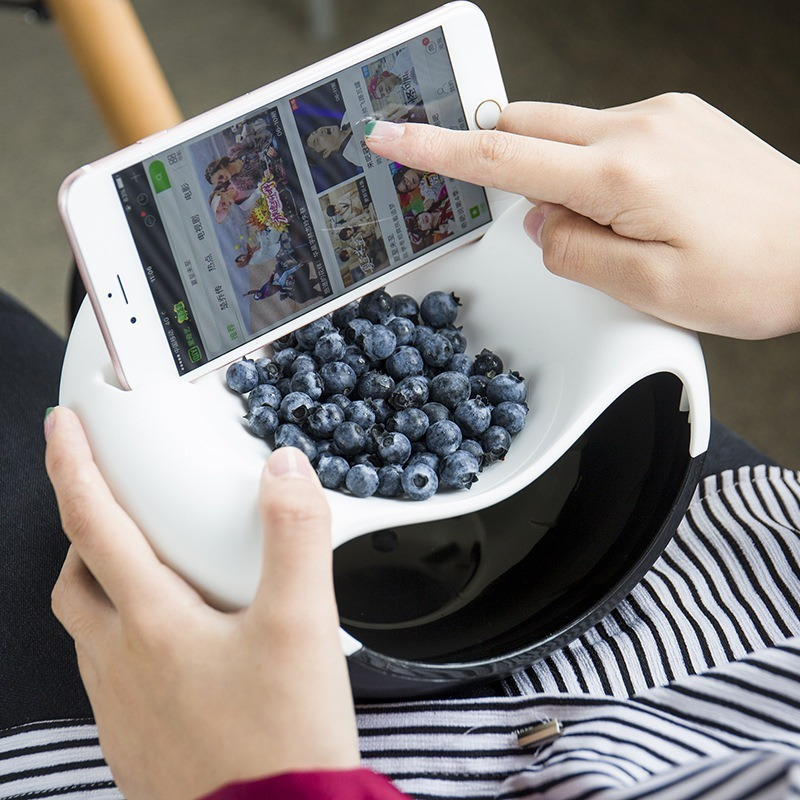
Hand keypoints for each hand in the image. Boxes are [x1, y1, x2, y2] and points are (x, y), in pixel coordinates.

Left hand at [45, 407, 358, 799]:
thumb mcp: (302, 625)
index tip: (62, 428)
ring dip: (105, 585)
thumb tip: (285, 472)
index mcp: (151, 623)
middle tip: (112, 505)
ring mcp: (124, 706)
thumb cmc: (278, 742)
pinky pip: (112, 671)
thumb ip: (295, 537)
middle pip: (76, 578)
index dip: (72, 467)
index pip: (93, 524)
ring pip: (89, 627)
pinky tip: (175, 644)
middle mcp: (122, 662)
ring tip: (149, 570)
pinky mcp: (139, 740)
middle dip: (83, 530)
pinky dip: (129, 637)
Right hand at [366, 94, 799, 338]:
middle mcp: (637, 127)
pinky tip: (631, 209)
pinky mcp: (675, 118)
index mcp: (620, 174)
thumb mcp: (646, 290)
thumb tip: (537, 224)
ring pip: (564, 132)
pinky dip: (591, 170)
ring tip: (614, 230)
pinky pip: (602, 134)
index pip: (500, 154)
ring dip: (557, 178)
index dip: (435, 148)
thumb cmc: (753, 274)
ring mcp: (659, 115)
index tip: (390, 135)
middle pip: (526, 126)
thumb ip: (573, 252)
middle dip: (505, 167)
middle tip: (546, 224)